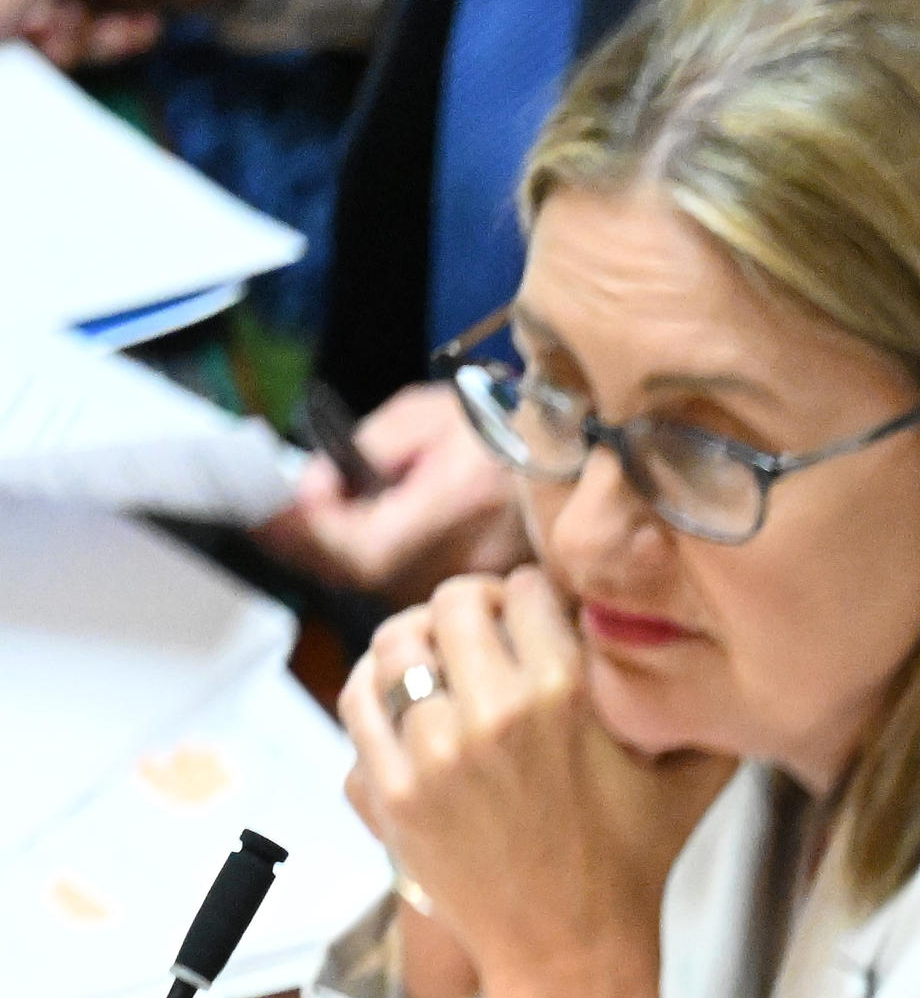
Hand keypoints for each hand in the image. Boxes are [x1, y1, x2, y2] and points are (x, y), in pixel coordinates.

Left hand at [258, 380, 532, 600]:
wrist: (568, 446)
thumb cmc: (494, 420)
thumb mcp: (422, 413)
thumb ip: (364, 449)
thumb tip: (312, 489)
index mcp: (461, 500)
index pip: (367, 548)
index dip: (315, 536)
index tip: (280, 507)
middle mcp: (474, 551)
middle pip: (369, 575)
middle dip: (313, 544)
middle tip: (274, 516)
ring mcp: (482, 576)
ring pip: (386, 583)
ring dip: (338, 553)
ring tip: (310, 519)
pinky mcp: (483, 584)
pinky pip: (412, 580)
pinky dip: (373, 558)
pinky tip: (353, 532)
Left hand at [336, 570, 731, 997]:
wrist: (571, 953)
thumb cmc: (633, 868)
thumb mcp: (692, 783)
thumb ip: (698, 709)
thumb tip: (711, 654)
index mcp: (565, 698)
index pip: (526, 589)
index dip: (534, 593)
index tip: (538, 613)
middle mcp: (490, 714)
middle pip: (451, 602)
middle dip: (473, 607)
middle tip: (487, 630)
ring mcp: (430, 753)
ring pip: (394, 643)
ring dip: (418, 641)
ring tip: (439, 660)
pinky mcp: (390, 789)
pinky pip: (358, 701)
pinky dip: (376, 688)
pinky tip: (403, 701)